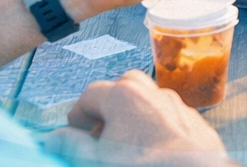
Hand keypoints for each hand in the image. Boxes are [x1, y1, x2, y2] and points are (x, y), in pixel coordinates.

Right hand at [44, 70, 233, 165]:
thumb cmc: (141, 165)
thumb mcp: (96, 160)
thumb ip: (72, 145)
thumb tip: (53, 137)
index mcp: (124, 96)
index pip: (91, 93)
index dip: (78, 113)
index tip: (74, 131)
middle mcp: (152, 92)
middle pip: (122, 87)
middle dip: (108, 106)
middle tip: (100, 133)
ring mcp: (176, 104)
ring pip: (148, 100)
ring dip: (132, 115)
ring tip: (124, 143)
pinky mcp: (193, 121)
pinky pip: (168, 116)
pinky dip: (155, 125)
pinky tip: (152, 149)